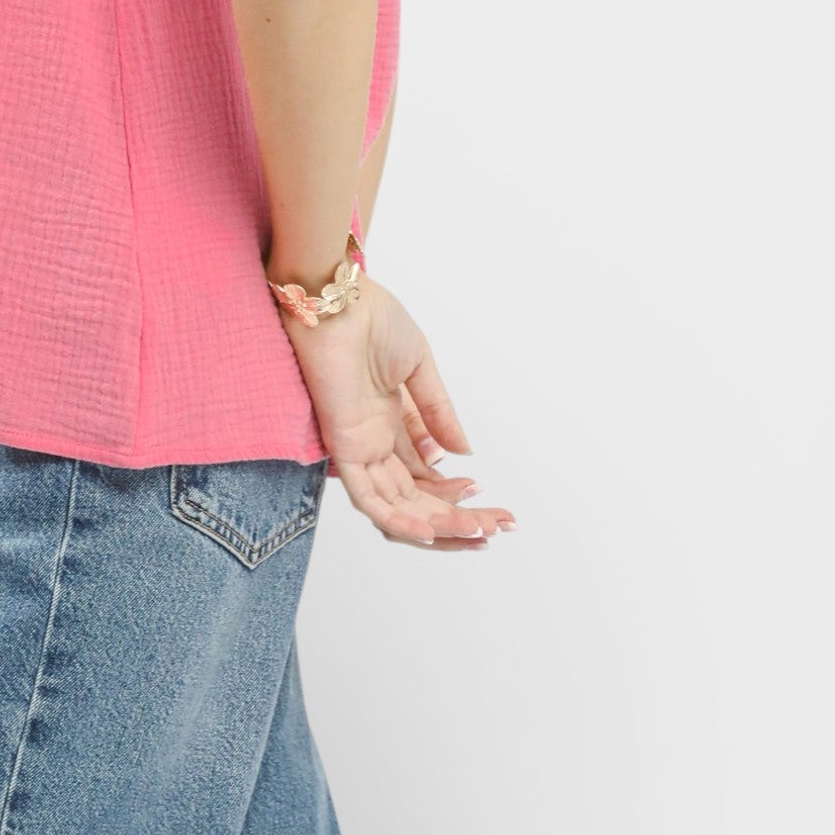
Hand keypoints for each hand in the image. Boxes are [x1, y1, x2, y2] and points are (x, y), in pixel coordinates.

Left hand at [279, 267, 516, 548]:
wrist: (338, 301)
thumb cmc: (372, 320)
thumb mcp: (419, 367)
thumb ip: (439, 413)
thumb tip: (464, 452)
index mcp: (392, 419)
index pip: (425, 471)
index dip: (455, 491)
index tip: (488, 498)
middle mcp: (375, 439)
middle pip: (417, 494)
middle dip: (456, 514)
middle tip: (495, 527)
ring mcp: (360, 446)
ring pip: (398, 504)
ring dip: (437, 523)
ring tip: (475, 534)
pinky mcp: (343, 448)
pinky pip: (369, 499)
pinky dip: (398, 520)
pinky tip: (430, 532)